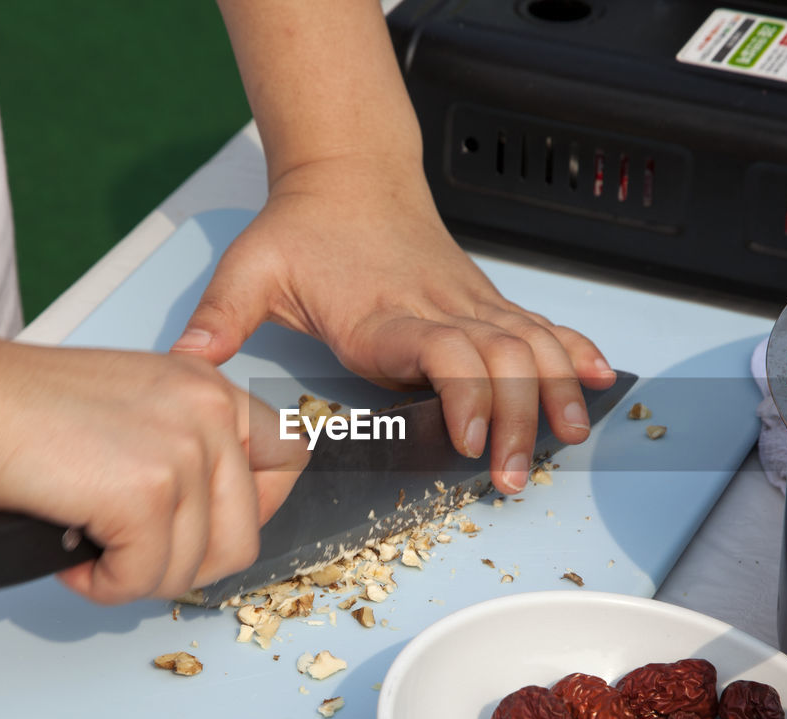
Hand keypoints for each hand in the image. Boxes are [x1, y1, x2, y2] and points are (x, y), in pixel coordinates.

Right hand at [0, 339, 307, 603]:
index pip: (287, 459)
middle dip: (184, 562)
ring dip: (138, 576)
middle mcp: (209, 412)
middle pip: (244, 533)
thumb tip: (207, 521)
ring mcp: (183, 451)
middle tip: (129, 553)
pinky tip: (72, 556)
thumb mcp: (134, 409)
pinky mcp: (146, 492)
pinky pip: (144, 578)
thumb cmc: (20, 409)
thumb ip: (183, 449)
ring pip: (195, 565)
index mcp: (210, 388)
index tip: (207, 529)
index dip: (254, 509)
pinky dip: (103, 585)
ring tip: (89, 547)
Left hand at [172, 156, 614, 492]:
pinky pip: (540, 325)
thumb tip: (187, 365)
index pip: (445, 351)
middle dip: (519, 420)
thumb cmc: (305, 227)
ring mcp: (469, 302)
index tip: (468, 441)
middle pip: (503, 360)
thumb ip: (219, 318)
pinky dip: (573, 351)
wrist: (349, 173)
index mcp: (385, 313)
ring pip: (532, 345)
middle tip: (512, 477)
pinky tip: (599, 379)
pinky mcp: (483, 300)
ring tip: (569, 439)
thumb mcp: (250, 268)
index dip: (466, 395)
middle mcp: (439, 308)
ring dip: (556, 393)